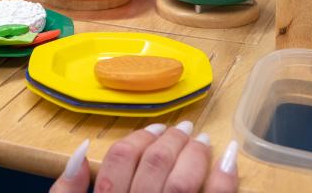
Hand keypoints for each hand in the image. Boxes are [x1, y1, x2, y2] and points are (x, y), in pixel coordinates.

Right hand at [50, 121, 238, 192]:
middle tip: (184, 130)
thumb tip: (83, 151)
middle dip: (171, 141)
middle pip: (155, 165)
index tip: (154, 129)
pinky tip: (228, 161)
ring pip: (182, 182)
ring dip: (195, 155)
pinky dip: (224, 180)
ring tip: (203, 142)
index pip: (120, 161)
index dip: (139, 139)